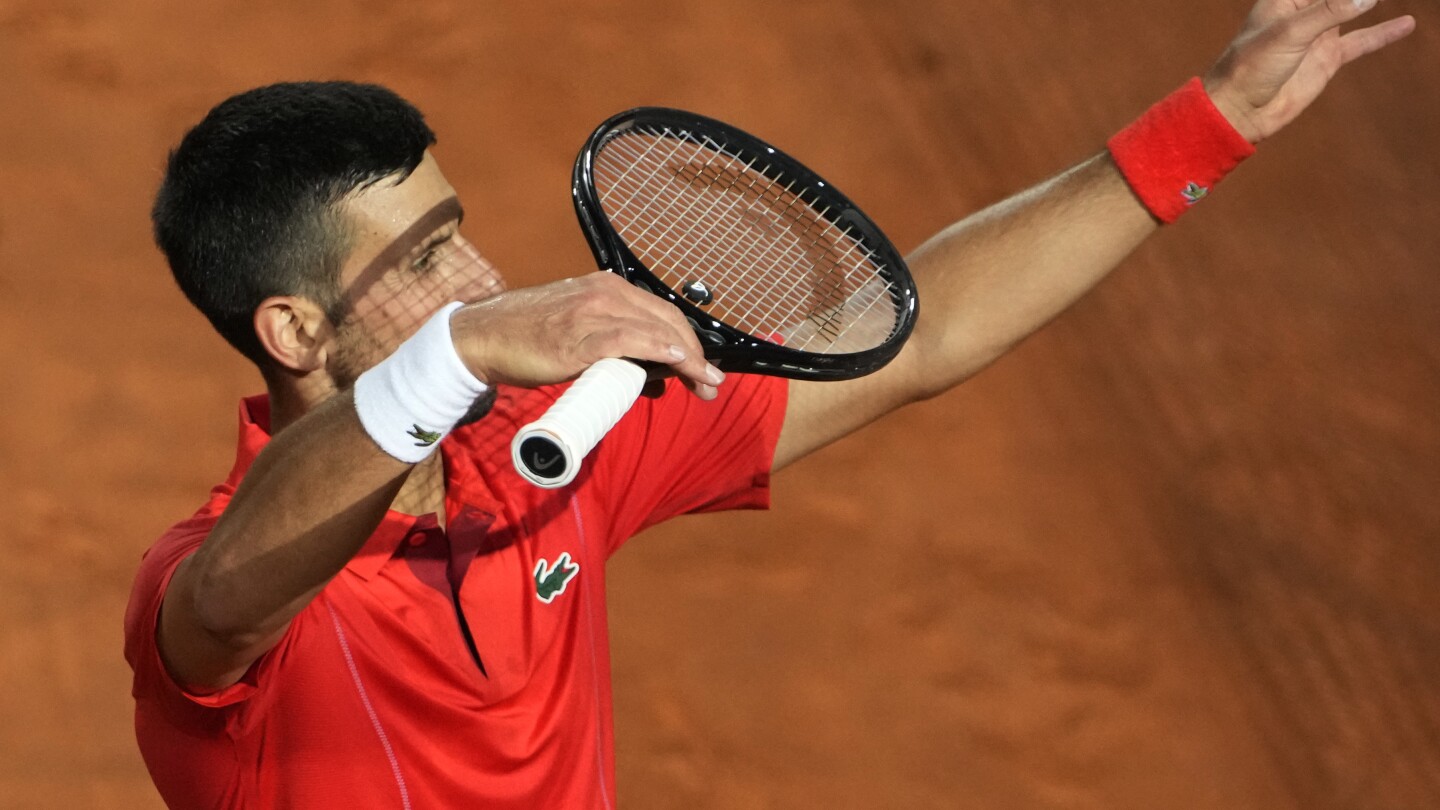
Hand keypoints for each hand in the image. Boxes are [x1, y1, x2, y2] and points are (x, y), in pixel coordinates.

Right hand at [449, 272, 724, 397]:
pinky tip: (677, 362)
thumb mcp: (583, 338)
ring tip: (704, 384)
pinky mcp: (575, 338)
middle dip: (695, 354)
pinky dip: (656, 350)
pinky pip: (626, 341)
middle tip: (712, 384)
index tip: (708, 369)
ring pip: (652, 330)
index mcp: (608, 288)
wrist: (485, 337)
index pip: (664, 312)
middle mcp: (604, 293)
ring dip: (686, 359)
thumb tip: (659, 378)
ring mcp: (590, 313)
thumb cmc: (533, 339)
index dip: (691, 342)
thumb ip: (620, 351)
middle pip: (666, 320)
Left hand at [1204, 0, 1414, 142]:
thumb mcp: (1289, 33)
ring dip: (1370, 1)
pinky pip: (1362, 41)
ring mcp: (1317, 34)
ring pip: (1353, 9)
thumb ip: (1329, 12)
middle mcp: (1303, 12)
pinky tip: (1406, 24)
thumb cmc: (1250, 68)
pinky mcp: (1327, 58)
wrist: (1239, 112)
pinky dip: (1383, 34)